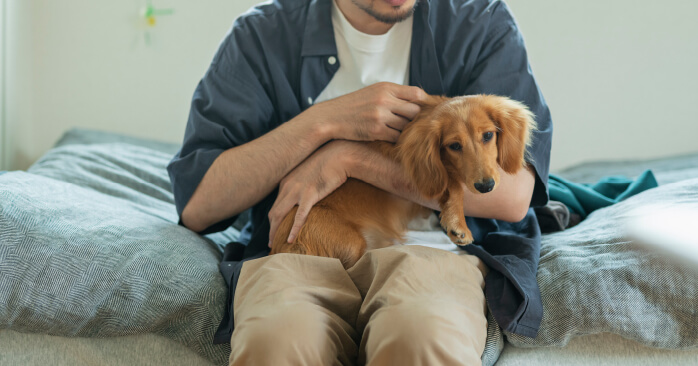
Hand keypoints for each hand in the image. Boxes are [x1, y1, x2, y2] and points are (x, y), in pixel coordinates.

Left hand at [268, 140, 356, 246]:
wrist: (341, 154)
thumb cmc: (329, 163)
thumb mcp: (311, 173)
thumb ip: (305, 184)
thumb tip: (308, 196)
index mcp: (287, 181)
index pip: (276, 204)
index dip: (273, 219)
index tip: (274, 230)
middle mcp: (288, 186)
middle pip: (273, 212)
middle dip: (271, 229)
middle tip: (270, 242)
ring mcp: (297, 190)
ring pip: (280, 215)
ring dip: (276, 232)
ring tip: (276, 245)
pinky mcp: (310, 194)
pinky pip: (299, 216)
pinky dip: (293, 229)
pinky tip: (290, 239)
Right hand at [303, 82, 426, 142]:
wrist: (331, 117)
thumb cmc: (354, 106)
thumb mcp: (373, 92)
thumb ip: (393, 95)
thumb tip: (418, 101)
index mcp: (385, 88)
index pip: (416, 93)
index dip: (422, 103)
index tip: (420, 110)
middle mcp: (384, 100)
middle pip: (415, 111)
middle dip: (415, 119)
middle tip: (410, 125)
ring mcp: (380, 116)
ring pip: (406, 126)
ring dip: (405, 131)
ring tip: (398, 131)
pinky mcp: (376, 131)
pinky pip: (396, 137)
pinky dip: (396, 139)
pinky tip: (391, 138)